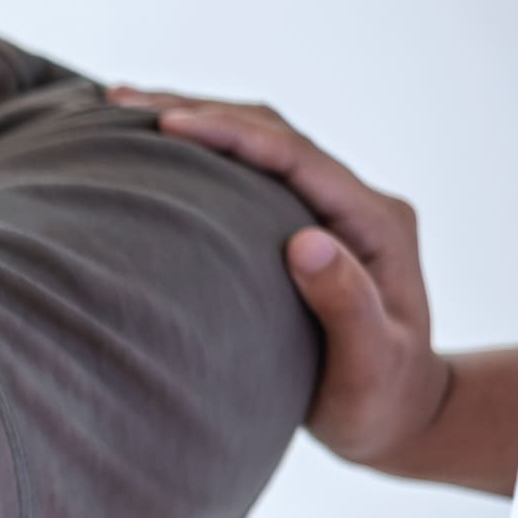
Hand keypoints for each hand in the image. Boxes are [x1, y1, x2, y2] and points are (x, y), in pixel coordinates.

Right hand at [108, 87, 449, 470]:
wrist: (395, 414)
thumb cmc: (379, 398)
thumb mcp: (371, 361)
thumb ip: (347, 303)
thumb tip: (305, 243)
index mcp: (374, 223)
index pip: (296, 157)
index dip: (231, 135)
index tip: (169, 124)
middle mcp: (352, 205)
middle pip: (273, 135)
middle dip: (200, 112)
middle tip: (122, 103)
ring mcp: (326, 213)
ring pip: (258, 147)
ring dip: (197, 124)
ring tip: (123, 112)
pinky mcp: (300, 228)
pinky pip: (249, 176)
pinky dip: (202, 157)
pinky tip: (153, 155)